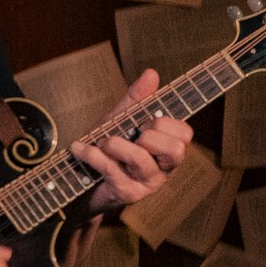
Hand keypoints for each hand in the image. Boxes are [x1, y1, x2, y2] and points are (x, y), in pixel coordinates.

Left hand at [77, 69, 190, 211]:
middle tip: (130, 135)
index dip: (164, 123)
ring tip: (102, 143)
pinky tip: (79, 148)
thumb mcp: (121, 119)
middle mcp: (164, 168)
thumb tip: (152, 73)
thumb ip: (136, 99)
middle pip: (175, 149)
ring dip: (114, 144)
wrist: (80, 180)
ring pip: (141, 159)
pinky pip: (111, 169)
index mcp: (167, 148)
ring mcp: (147, 184)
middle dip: (147, 135)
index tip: (145, 122)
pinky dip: (91, 154)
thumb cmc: (107, 148)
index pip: (185, 133)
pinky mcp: (127, 194)